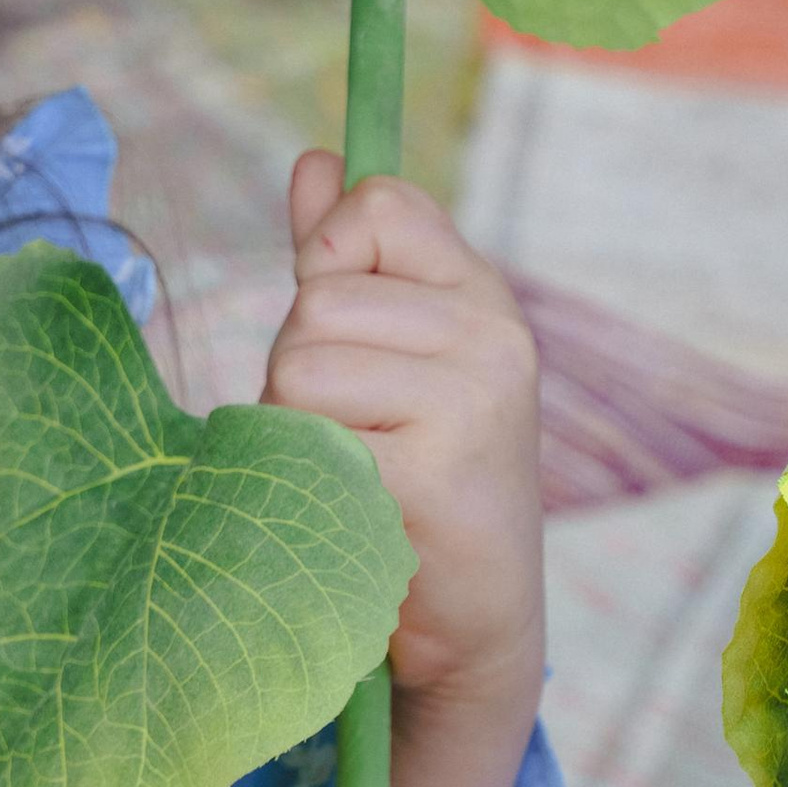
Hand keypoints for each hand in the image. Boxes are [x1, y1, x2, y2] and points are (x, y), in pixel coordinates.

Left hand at [263, 151, 543, 786]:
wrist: (471, 626)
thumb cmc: (420, 479)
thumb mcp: (394, 353)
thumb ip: (347, 257)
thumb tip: (312, 160)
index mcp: (481, 295)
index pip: (375, 205)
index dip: (327, 255)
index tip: (346, 328)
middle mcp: (492, 336)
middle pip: (315, 301)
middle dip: (300, 371)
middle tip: (355, 438)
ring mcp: (471, 401)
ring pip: (300, 366)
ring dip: (295, 428)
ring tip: (354, 473)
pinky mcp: (434, 471)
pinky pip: (306, 437)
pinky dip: (309, 478)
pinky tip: (362, 512)